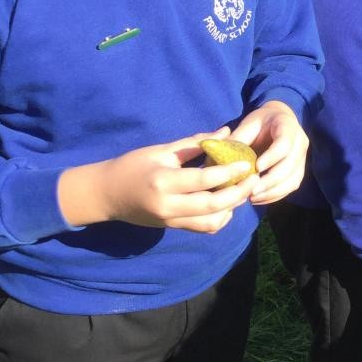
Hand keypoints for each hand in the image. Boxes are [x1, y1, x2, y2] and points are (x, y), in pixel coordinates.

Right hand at [58, 127, 259, 232]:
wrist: (106, 195)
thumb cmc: (132, 166)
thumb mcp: (161, 151)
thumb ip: (194, 144)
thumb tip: (225, 133)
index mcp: (163, 181)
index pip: (203, 179)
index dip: (229, 173)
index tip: (247, 164)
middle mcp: (168, 205)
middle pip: (212, 205)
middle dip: (238, 193)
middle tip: (254, 180)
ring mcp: (171, 220)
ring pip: (211, 222)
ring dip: (231, 208)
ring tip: (243, 191)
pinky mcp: (173, 228)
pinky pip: (203, 228)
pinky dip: (219, 218)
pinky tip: (226, 204)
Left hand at [228, 101, 308, 205]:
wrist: (277, 121)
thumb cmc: (260, 123)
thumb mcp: (248, 125)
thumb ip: (237, 139)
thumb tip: (217, 154)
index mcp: (287, 125)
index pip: (284, 144)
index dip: (271, 157)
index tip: (256, 168)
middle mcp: (300, 142)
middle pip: (290, 166)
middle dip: (271, 181)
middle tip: (251, 191)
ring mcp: (302, 157)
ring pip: (293, 179)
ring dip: (273, 192)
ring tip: (253, 197)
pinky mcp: (299, 170)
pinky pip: (291, 186)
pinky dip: (275, 195)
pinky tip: (259, 198)